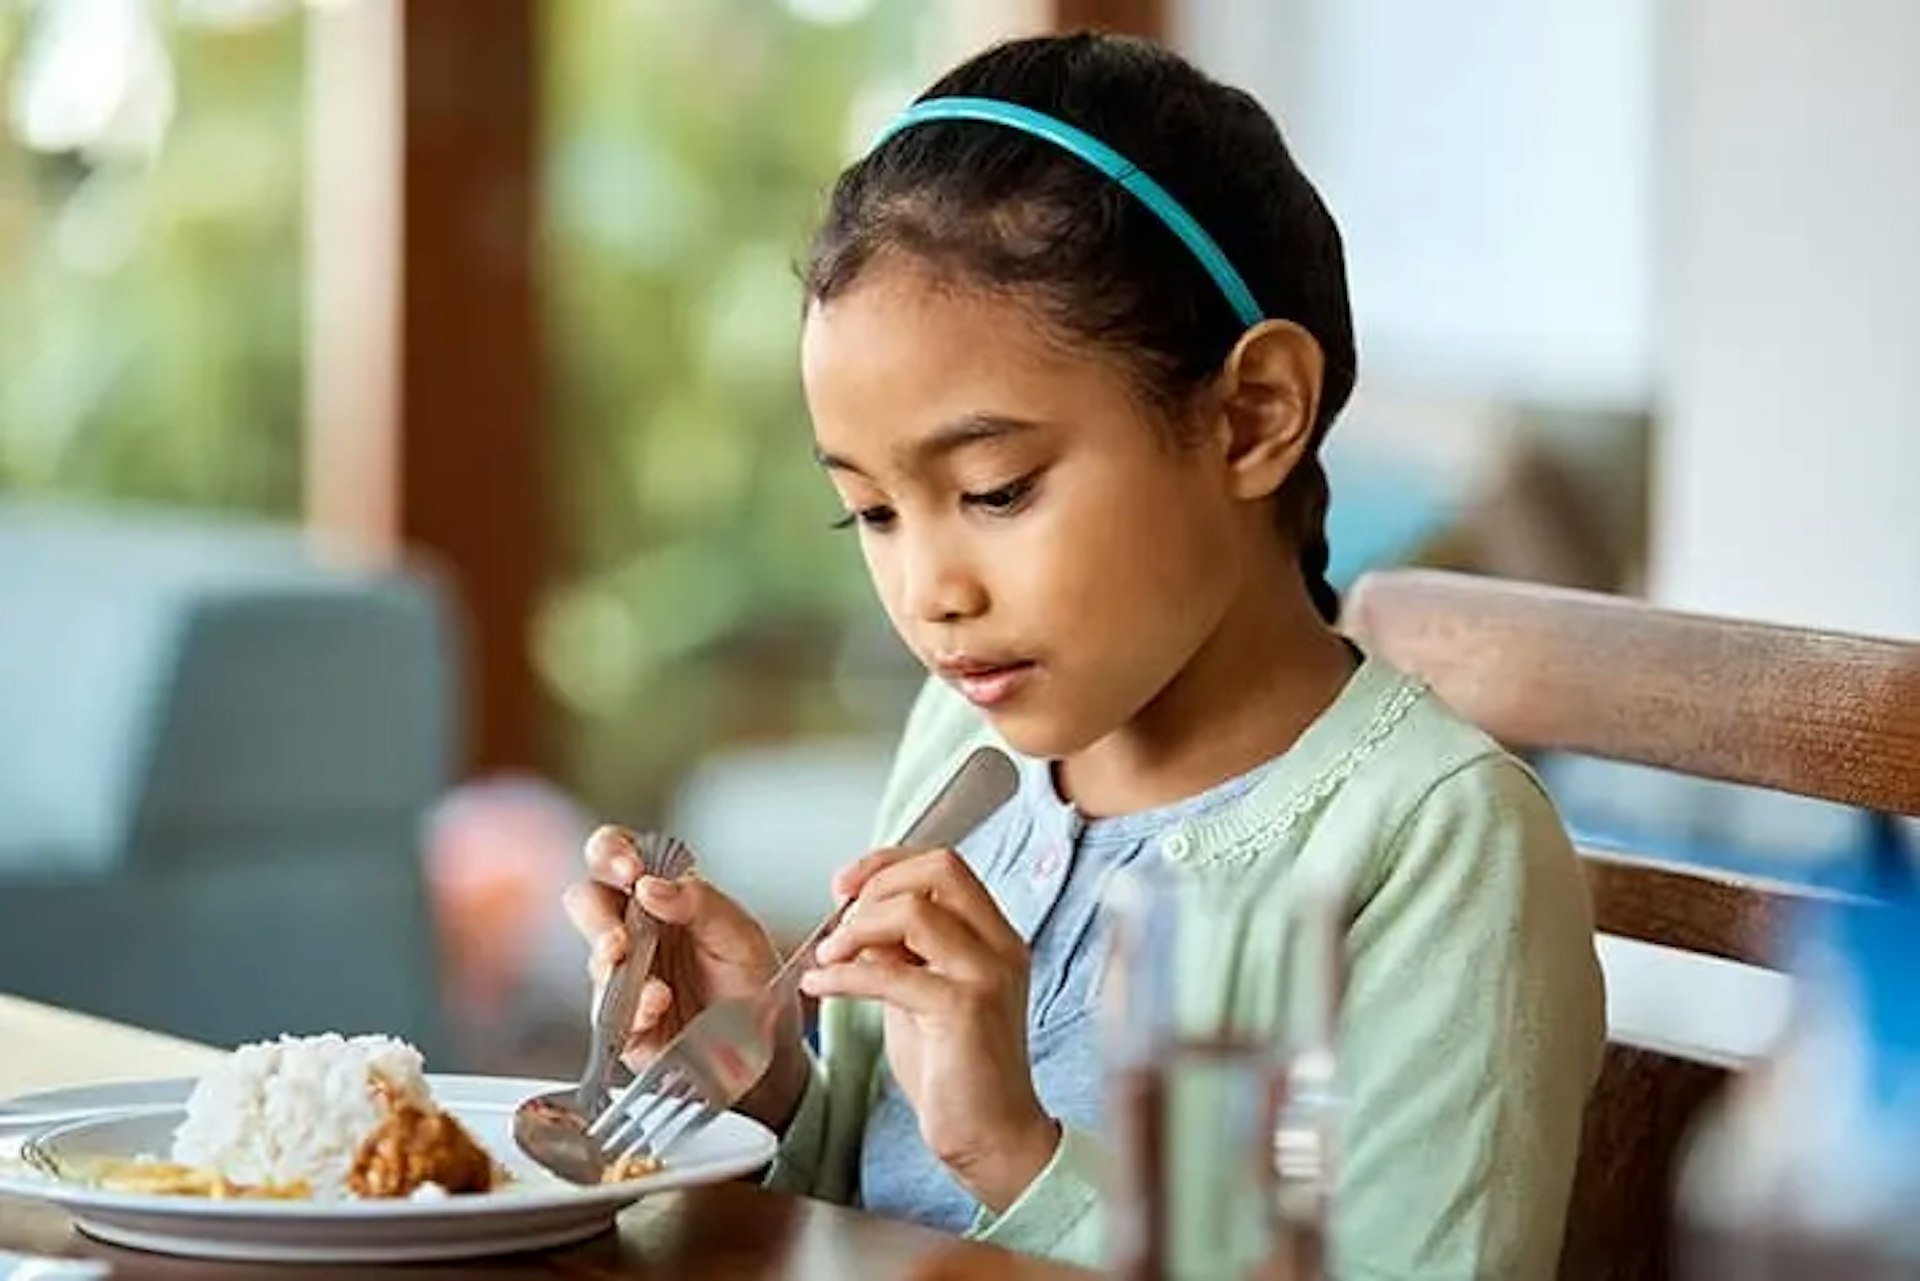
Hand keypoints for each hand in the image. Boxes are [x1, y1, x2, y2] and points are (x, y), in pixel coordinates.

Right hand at [561, 826, 807, 1130]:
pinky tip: (657, 1006)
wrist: (770, 1046)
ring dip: (614, 964)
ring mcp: (625, 976)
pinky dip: (634, 1009)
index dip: (610, 851)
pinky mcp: (625, 1023)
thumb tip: (649, 886)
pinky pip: (612, 1014)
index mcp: (660, 894)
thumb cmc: (753, 979)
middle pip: (587, 902)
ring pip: (596, 959)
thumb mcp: (741, 932)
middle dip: (596, 914)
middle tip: (621, 932)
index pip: (616, 855)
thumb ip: (701, 902)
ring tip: (650, 979)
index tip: (629, 867)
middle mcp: (634, 929)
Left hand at [800, 847, 1059, 1211]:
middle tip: (838, 916)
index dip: (889, 863)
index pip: (946, 865)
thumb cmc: (955, 1072)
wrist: (991, 1137)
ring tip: (828, 957)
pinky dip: (843, 975)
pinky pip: (891, 972)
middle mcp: (999, 946)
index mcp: (994, 937)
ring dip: (857, 928)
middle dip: (877, 882)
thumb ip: (899, 954)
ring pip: (915, 911)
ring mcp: (986, 974)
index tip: (845, 884)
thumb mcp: (921, 995)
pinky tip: (820, 986)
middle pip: (941, 869)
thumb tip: (856, 922)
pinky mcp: (963, 1009)